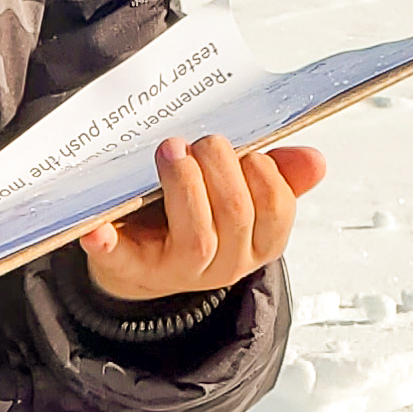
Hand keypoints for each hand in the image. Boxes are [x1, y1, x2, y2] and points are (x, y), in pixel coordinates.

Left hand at [77, 135, 323, 305]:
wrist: (146, 257)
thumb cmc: (199, 212)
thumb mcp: (242, 194)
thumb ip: (279, 176)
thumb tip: (315, 161)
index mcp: (257, 243)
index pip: (276, 212)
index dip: (264, 175)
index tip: (246, 150)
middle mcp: (225, 264)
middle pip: (235, 217)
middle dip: (222, 169)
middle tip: (201, 140)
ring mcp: (178, 271)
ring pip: (196, 238)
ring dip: (185, 185)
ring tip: (171, 150)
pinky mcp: (133, 270)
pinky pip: (123, 260)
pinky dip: (109, 244)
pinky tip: (97, 229)